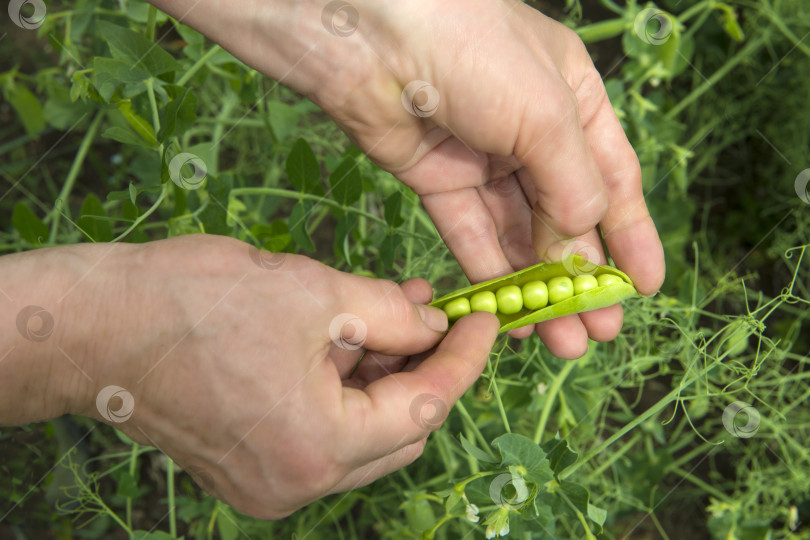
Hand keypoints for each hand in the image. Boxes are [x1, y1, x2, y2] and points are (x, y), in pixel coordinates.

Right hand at [56, 235, 497, 517]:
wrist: (97, 327)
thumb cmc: (194, 302)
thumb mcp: (315, 292)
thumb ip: (391, 314)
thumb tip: (435, 325)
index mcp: (320, 447)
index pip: (424, 407)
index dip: (463, 358)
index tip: (484, 320)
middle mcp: (298, 483)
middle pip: (398, 431)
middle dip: (423, 368)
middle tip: (432, 314)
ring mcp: (270, 484)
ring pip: (361, 435)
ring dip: (382, 378)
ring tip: (387, 314)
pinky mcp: (249, 468)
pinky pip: (322, 435)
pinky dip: (343, 392)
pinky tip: (345, 340)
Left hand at [147, 0, 664, 357]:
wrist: (372, 34)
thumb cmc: (476, 53)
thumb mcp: (547, 117)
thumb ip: (573, 187)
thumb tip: (581, 248)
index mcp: (573, 100)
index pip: (614, 178)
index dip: (631, 235)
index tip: (646, 288)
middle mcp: (530, 131)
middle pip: (564, 215)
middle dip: (583, 276)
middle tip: (599, 332)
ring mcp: (481, 157)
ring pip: (518, 234)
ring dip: (538, 288)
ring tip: (560, 341)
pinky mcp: (434, 178)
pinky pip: (470, 233)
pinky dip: (490, 274)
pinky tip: (509, 315)